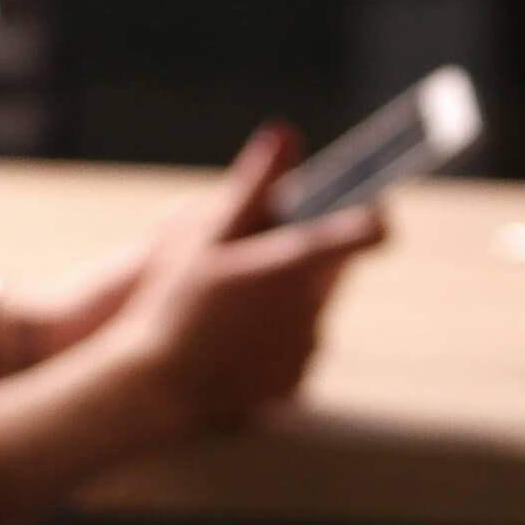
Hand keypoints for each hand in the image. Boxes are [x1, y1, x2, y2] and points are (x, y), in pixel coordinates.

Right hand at [128, 122, 387, 429]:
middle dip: (309, 255)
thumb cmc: (173, 307)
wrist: (153, 392)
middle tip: (259, 254)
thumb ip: (253, 187)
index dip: (371, 214)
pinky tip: (236, 337)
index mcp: (293, 268)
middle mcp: (311, 311)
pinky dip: (277, 337)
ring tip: (235, 302)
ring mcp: (305, 351)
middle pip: (333, 270)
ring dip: (289, 298)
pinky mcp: (296, 383)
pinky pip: (299, 346)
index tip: (366, 201)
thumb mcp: (205, 238)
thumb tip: (285, 133)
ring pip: (313, 308)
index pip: (366, 231)